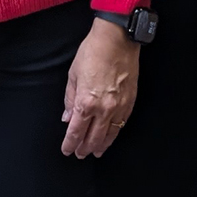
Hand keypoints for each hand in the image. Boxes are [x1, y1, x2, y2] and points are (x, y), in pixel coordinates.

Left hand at [61, 18, 139, 157]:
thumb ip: (70, 99)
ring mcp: (119, 107)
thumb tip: (67, 117)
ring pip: (110, 134)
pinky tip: (110, 137)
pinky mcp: (130, 103)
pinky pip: (122, 125)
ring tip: (95, 152)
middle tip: (80, 154)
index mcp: (86, 101)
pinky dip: (115, 134)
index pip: (76, 130)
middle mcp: (103, 109)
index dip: (70, 142)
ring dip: (101, 145)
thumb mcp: (73, 75)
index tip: (67, 150)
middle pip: (93, 137)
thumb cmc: (92, 53)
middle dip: (85, 148)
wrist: (117, 41)